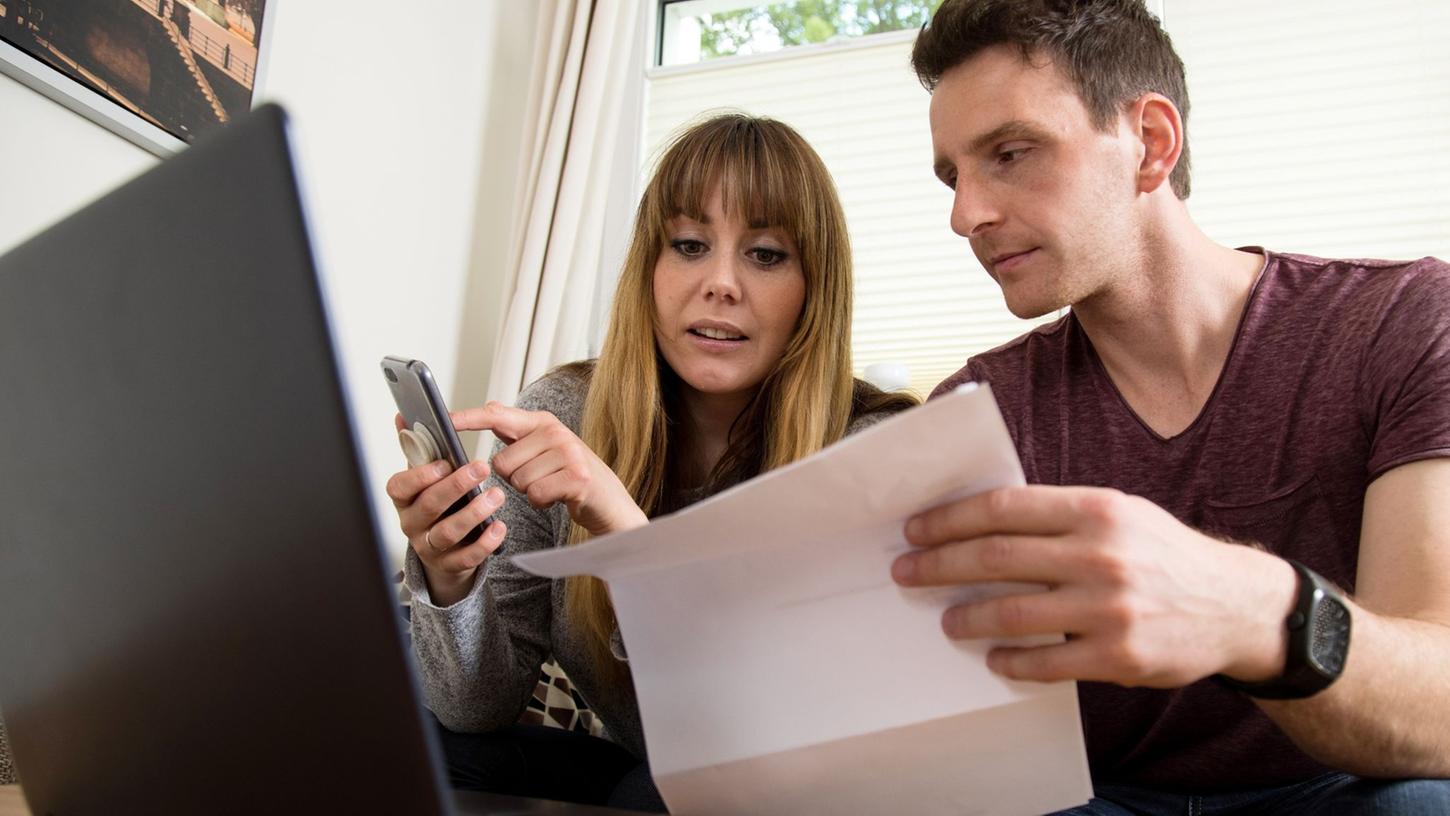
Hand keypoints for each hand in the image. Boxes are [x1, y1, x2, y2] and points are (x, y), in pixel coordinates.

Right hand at [386, 414, 507, 605]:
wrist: (445, 549)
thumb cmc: (437, 504)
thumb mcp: (425, 475)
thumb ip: (417, 447)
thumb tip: (403, 415)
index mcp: (404, 498)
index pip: (400, 486)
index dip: (421, 475)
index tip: (444, 462)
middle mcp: (412, 523)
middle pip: (429, 506)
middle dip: (456, 485)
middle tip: (481, 467)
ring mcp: (430, 546)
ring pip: (447, 532)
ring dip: (474, 512)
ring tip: (496, 495)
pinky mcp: (451, 564)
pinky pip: (467, 557)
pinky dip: (484, 542)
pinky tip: (498, 526)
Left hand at [452, 402, 647, 537]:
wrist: (608, 499)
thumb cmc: (570, 474)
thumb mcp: (544, 447)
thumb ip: (517, 430)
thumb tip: (489, 406)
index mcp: (541, 422)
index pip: (497, 415)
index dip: (469, 418)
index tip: (445, 419)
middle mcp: (555, 431)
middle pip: (501, 462)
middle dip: (513, 478)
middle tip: (540, 477)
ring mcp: (568, 452)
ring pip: (517, 481)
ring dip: (530, 491)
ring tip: (551, 486)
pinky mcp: (577, 476)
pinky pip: (535, 495)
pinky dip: (542, 502)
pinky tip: (558, 497)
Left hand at [890, 485, 1297, 687]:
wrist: (1235, 605)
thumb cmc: (1161, 554)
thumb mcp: (1118, 514)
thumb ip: (1058, 515)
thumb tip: (981, 520)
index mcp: (1095, 509)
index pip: (1002, 508)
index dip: (950, 520)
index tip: (916, 530)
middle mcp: (1100, 554)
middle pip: (996, 557)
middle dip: (939, 565)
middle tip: (907, 572)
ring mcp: (1109, 607)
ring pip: (1012, 612)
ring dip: (967, 617)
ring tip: (947, 621)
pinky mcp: (1118, 654)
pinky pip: (1045, 662)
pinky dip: (1011, 661)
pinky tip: (995, 657)